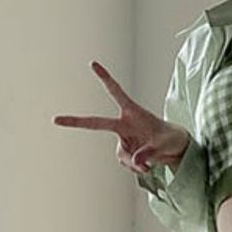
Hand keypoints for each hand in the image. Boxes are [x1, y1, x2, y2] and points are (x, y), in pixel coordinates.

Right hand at [53, 61, 188, 175]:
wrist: (175, 148)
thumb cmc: (171, 138)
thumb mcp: (165, 145)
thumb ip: (149, 153)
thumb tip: (136, 162)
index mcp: (132, 113)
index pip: (115, 92)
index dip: (105, 78)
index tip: (93, 63)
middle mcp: (124, 124)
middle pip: (96, 123)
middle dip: (75, 122)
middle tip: (55, 119)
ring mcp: (123, 139)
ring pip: (121, 157)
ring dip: (135, 163)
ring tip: (151, 162)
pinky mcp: (125, 152)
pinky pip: (126, 164)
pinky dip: (136, 168)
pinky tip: (147, 165)